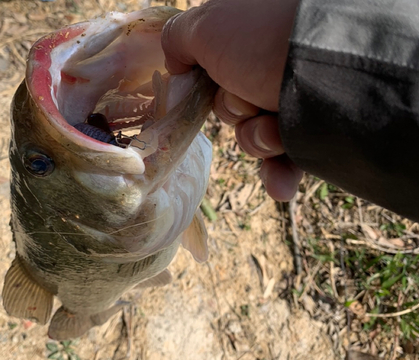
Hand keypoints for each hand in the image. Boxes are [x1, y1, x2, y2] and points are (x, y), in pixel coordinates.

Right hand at [162, 0, 303, 200]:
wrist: (332, 66)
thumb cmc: (263, 39)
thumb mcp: (206, 27)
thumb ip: (179, 40)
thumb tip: (174, 66)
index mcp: (251, 36)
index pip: (215, 68)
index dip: (205, 83)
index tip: (198, 90)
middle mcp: (274, 64)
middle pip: (234, 104)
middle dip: (236, 110)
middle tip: (249, 99)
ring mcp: (298, 96)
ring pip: (256, 135)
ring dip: (258, 139)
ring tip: (275, 131)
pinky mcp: (316, 130)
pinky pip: (288, 161)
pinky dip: (280, 174)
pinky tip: (281, 185)